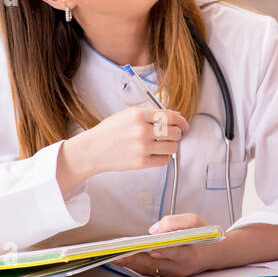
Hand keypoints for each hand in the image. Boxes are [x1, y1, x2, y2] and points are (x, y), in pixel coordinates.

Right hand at [60, 106, 187, 185]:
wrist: (93, 149)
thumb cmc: (109, 131)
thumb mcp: (127, 115)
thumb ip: (150, 114)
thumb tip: (173, 116)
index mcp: (138, 115)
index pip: (169, 116)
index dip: (181, 120)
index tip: (184, 124)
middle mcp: (141, 130)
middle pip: (174, 132)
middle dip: (176, 133)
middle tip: (172, 135)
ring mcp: (142, 147)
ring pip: (172, 147)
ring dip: (171, 146)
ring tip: (164, 145)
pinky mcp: (142, 162)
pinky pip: (165, 160)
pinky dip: (164, 157)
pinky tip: (157, 153)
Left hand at [113, 213, 217, 276]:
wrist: (214, 254)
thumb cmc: (204, 236)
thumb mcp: (194, 221)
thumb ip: (175, 222)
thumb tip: (154, 230)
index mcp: (191, 251)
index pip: (176, 252)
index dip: (164, 251)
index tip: (152, 248)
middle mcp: (181, 266)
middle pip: (156, 263)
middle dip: (136, 258)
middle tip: (120, 254)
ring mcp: (174, 273)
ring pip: (150, 269)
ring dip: (132, 264)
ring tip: (115, 256)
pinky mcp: (168, 275)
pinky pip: (149, 272)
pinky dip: (136, 266)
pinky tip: (124, 260)